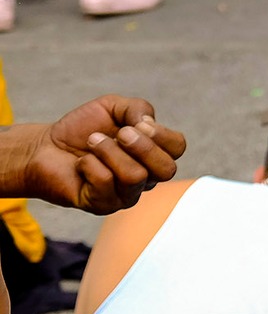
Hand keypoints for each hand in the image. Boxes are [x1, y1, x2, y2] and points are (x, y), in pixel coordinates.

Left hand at [21, 97, 185, 213]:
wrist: (43, 147)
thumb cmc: (81, 129)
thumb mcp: (113, 107)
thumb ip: (138, 108)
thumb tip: (148, 125)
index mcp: (152, 153)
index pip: (178, 148)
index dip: (161, 133)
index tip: (136, 122)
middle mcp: (145, 177)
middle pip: (167, 169)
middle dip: (142, 146)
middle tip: (119, 133)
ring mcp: (125, 194)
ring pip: (135, 176)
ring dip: (110, 152)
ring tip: (92, 142)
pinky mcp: (102, 205)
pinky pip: (105, 183)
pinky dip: (90, 165)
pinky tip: (80, 163)